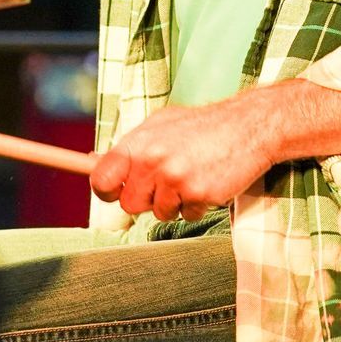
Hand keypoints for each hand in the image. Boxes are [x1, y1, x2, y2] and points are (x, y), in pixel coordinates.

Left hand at [89, 96, 275, 222]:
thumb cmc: (202, 127)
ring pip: (160, 213)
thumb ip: (131, 147)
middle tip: (166, 183)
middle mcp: (153, 161)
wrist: (247, 126)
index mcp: (139, 143)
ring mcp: (175, 179)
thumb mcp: (160, 125)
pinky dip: (197, 206)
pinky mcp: (198, 194)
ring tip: (191, 177)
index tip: (114, 192)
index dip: (105, 191)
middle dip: (146, 199)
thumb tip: (93, 162)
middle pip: (130, 204)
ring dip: (175, 203)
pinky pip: (187, 216)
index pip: (101, 179)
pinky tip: (207, 183)